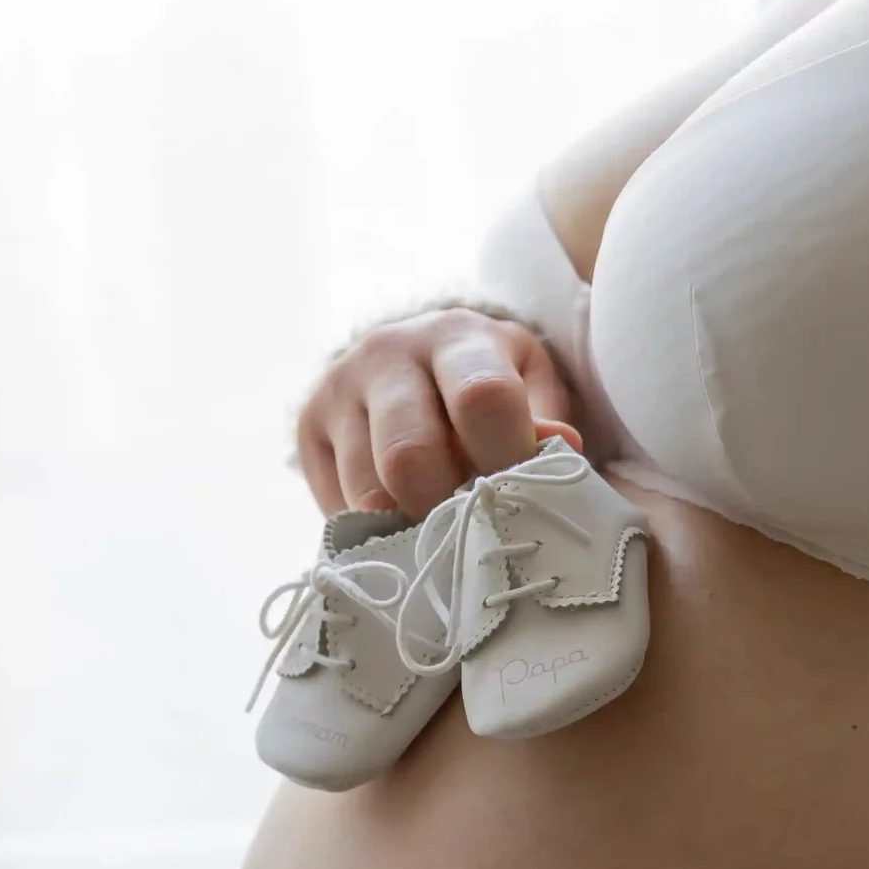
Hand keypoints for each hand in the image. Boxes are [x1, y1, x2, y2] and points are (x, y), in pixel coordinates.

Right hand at [295, 305, 582, 520]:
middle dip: (447, 510)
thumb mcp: (530, 389)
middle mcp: (387, 352)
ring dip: (412, 528)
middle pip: (409, 455)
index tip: (523, 499)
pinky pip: (340, 507)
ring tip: (443, 531)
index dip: (506, 460)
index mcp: (457, 337)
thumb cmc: (490, 383)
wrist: (415, 363)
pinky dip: (378, 531)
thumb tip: (562, 449)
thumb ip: (545, 421)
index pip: (481, 399)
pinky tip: (405, 521)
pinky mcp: (307, 426)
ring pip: (369, 492)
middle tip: (474, 530)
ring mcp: (338, 388)